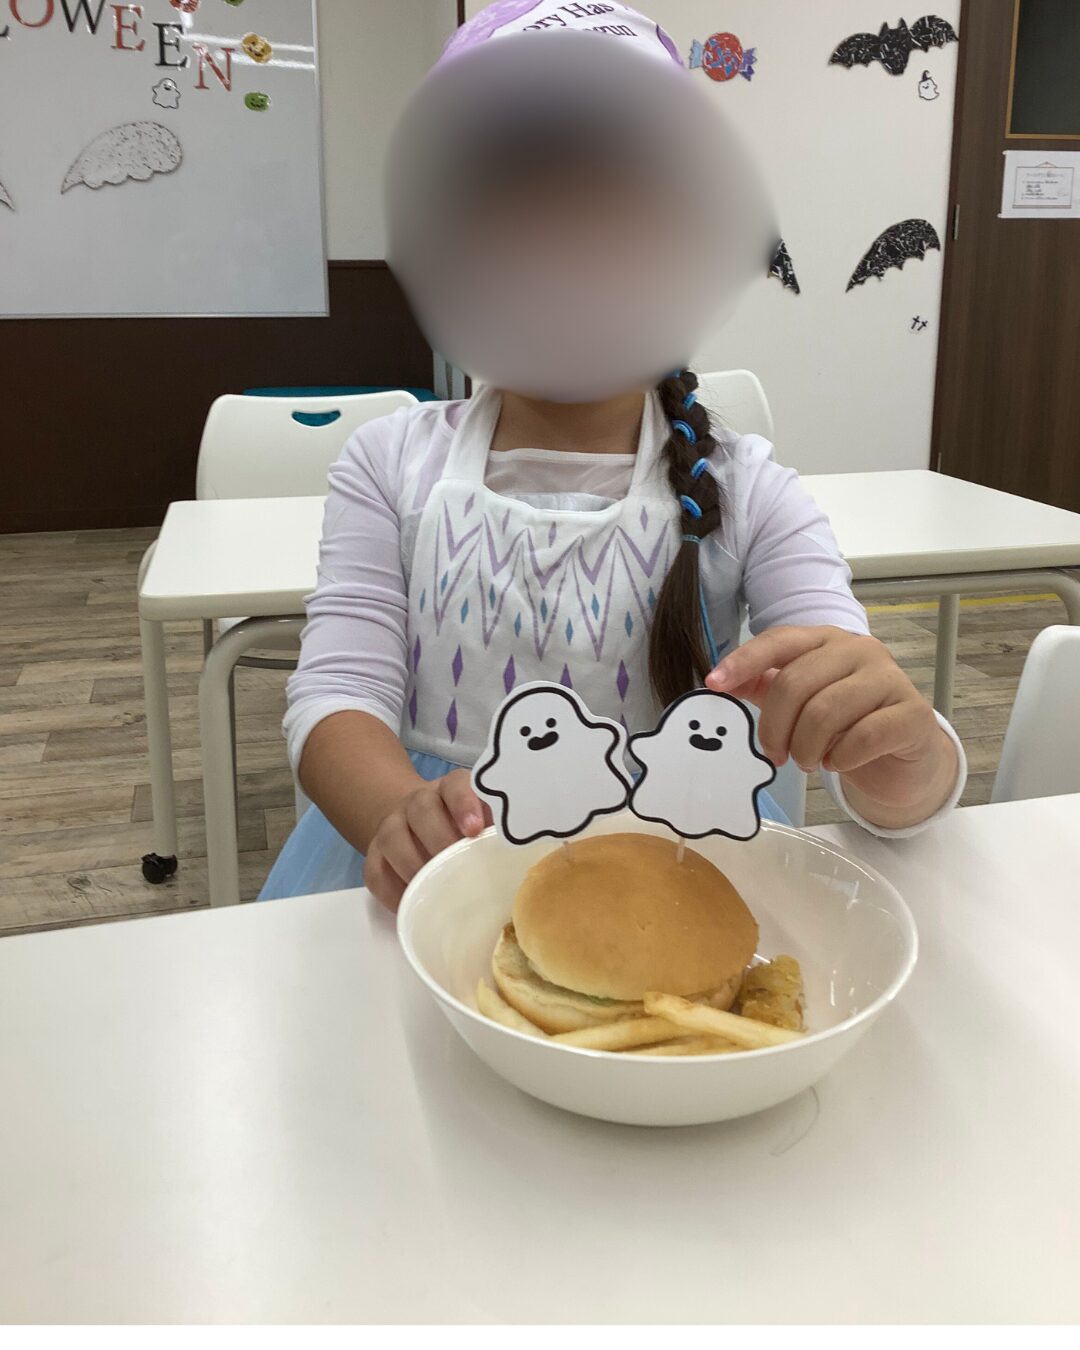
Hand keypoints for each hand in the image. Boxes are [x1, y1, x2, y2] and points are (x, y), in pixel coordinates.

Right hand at [365, 769, 491, 911]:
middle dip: (439, 840)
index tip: (474, 829)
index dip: (463, 804)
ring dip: (414, 867)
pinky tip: (413, 904)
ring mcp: (392, 826)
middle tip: (458, 868)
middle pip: (421, 810)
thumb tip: (531, 857)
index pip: (454, 785)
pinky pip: (376, 872)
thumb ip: (502, 833)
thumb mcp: (486, 821)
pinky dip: (393, 891)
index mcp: (450, 789)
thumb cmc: (465, 831)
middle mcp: (417, 802)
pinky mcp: (375, 855)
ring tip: (435, 889)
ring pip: (393, 839)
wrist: (418, 824)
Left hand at [706, 626, 957, 825]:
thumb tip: (720, 682)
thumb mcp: (802, 701)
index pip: (779, 641)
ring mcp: (889, 679)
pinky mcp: (912, 714)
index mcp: (826, 640)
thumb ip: (765, 686)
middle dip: (775, 728)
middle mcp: (859, 650)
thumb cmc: (848, 722)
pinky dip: (839, 758)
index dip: (744, 661)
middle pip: (796, 683)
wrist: (905, 755)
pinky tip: (837, 763)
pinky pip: (862, 737)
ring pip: (825, 711)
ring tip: (807, 761)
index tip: (714, 684)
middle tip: (776, 755)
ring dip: (805, 748)